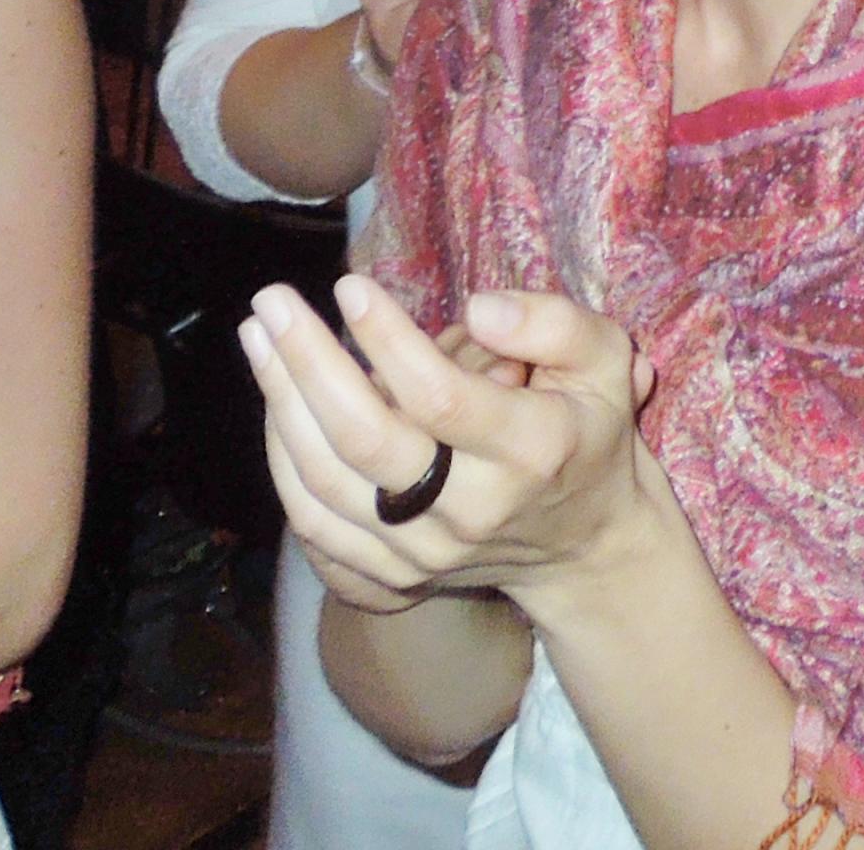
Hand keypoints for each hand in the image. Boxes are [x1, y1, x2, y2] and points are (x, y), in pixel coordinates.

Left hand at [240, 277, 684, 621]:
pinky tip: (276, 405)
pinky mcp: (393, 576)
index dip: (386, 339)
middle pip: (367, 440)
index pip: (439, 396)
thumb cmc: (587, 428)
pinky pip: (314, 524)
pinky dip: (283, 462)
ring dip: (280, 404)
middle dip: (306, 364)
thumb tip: (478, 310)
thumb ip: (555, 323)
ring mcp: (426, 551)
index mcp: (531, 449)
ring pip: (326, 483)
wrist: (582, 545)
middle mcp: (473, 509)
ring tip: (258, 337)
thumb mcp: (605, 360)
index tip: (349, 286)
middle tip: (271, 302)